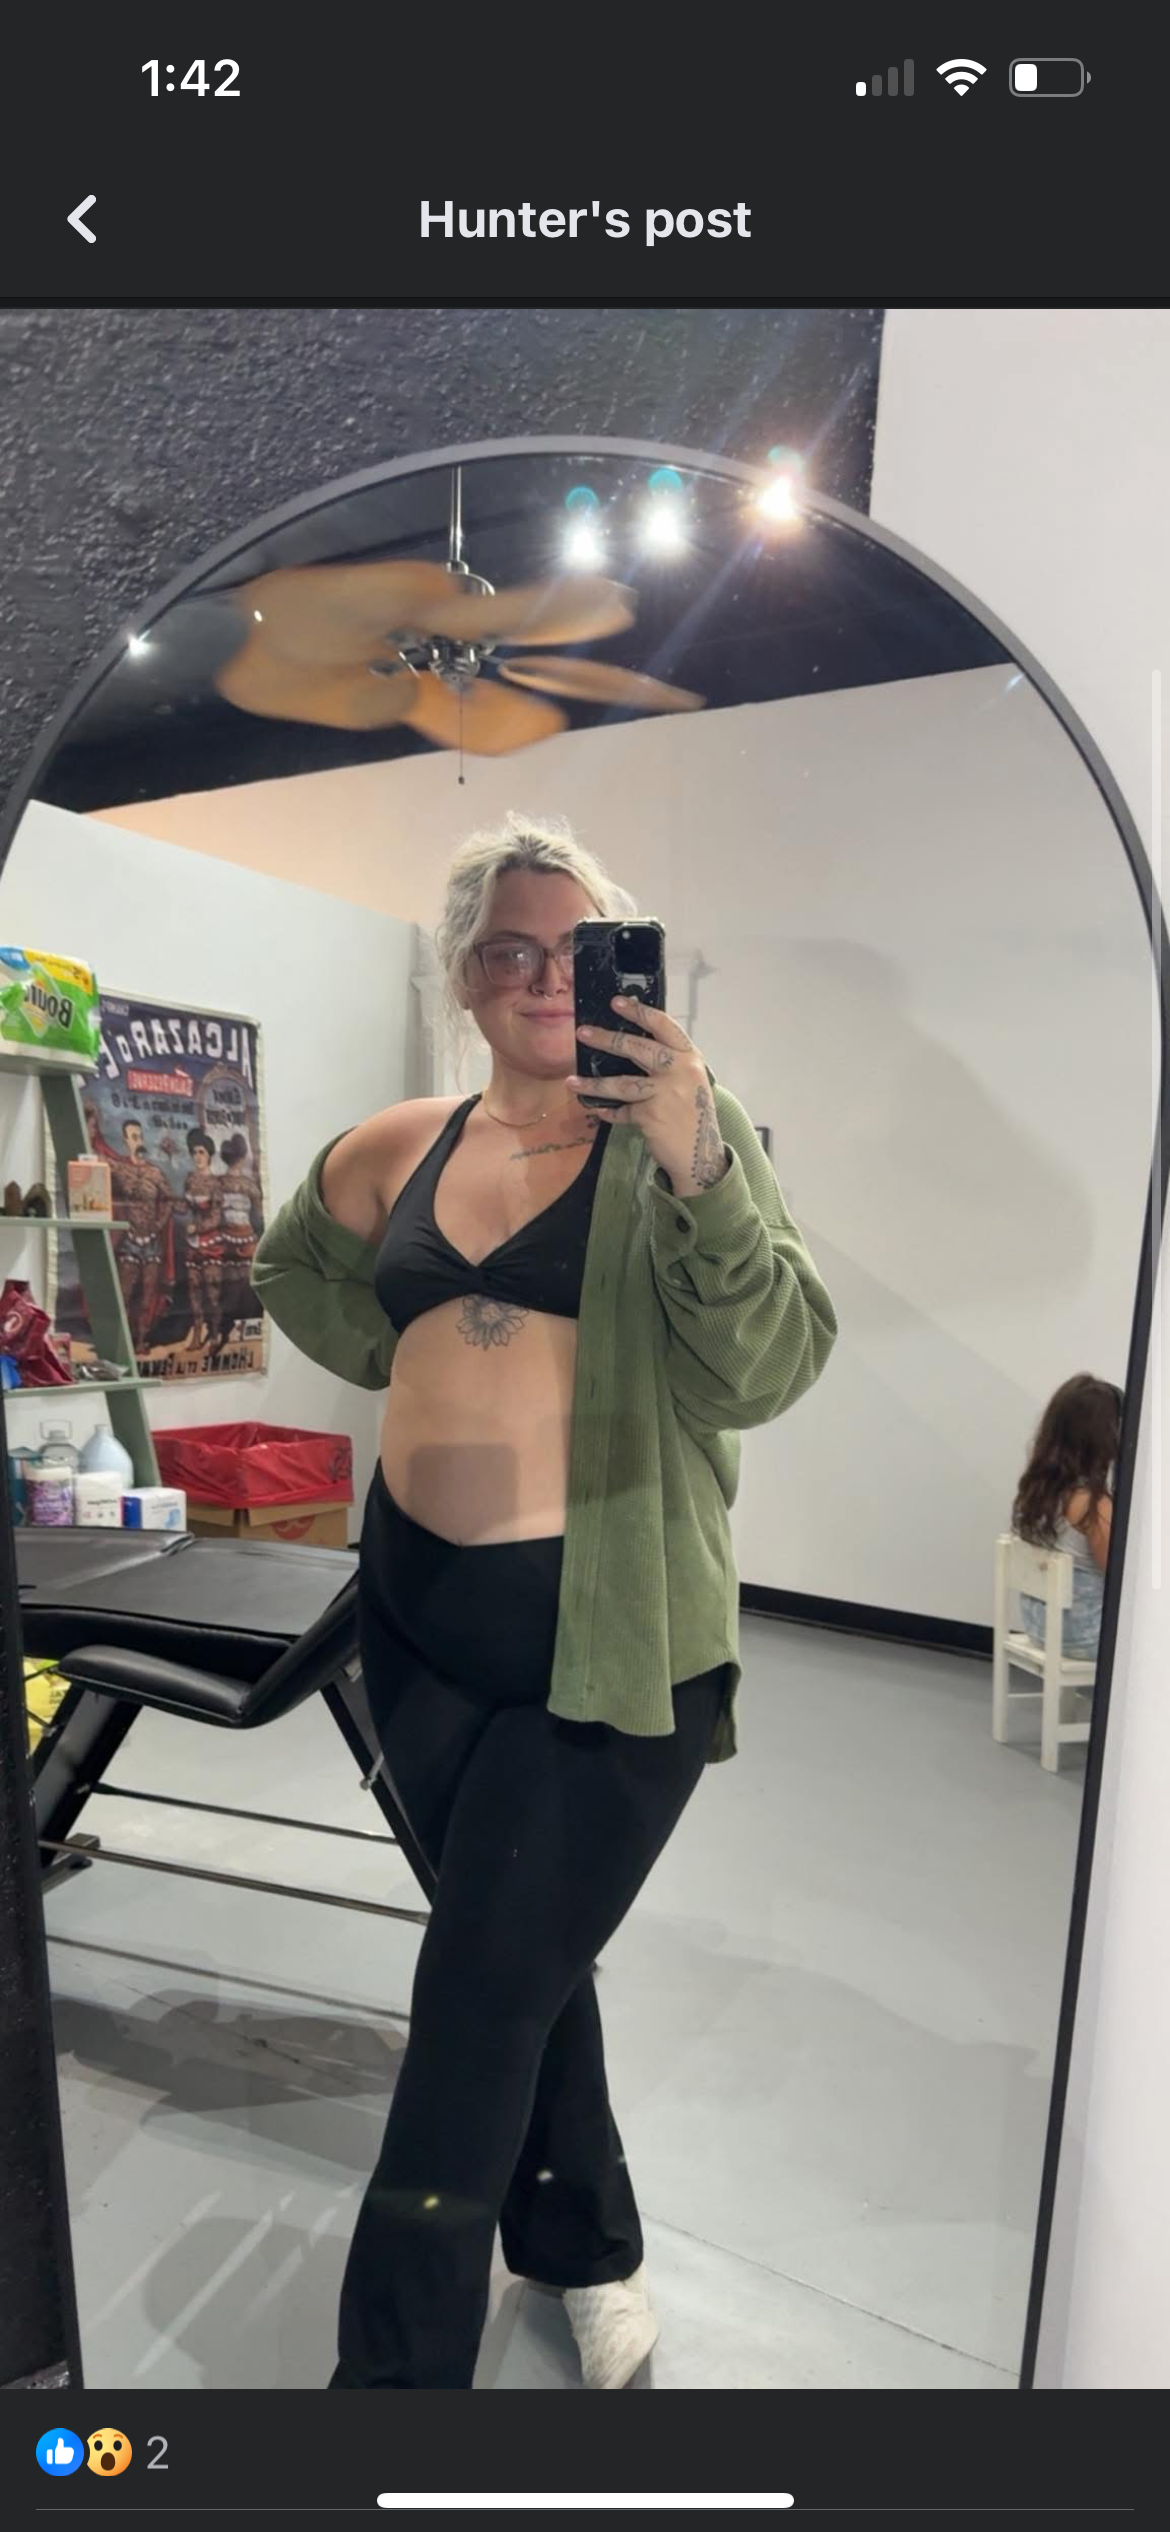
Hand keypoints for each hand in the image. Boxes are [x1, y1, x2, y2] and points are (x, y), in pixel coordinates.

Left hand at [569, 997, 729, 1198]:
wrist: (701, 1155)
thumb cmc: (694, 1116)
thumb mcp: (690, 1082)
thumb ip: (669, 1065)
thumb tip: (632, 1047)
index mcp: (690, 1058)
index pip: (664, 1026)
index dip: (639, 1012)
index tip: (616, 1002)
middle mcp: (679, 1070)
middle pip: (636, 1047)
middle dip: (606, 1038)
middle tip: (582, 1032)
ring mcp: (665, 1093)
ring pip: (621, 1082)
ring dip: (593, 1083)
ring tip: (571, 1082)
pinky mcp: (650, 1115)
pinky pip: (622, 1111)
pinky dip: (609, 1112)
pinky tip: (598, 1110)